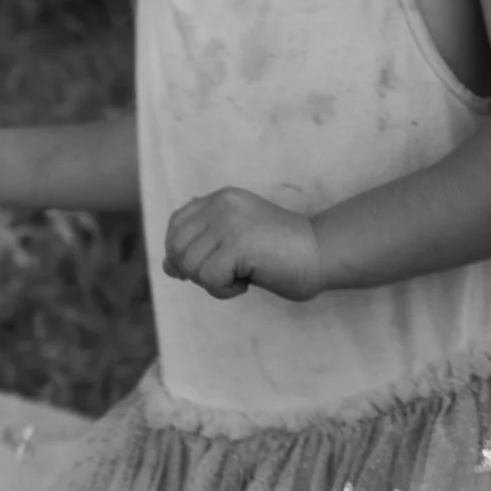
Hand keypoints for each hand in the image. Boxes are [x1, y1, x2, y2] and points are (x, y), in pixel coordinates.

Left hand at [162, 187, 325, 301]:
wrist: (323, 253)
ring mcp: (229, 221)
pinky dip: (224, 290)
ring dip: (211, 282)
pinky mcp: (238, 243)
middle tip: (225, 276)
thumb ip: (202, 246)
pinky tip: (246, 283)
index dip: (180, 252)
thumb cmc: (283, 254)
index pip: (176, 224)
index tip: (202, 270)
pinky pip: (208, 278)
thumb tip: (167, 266)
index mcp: (220, 199)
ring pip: (190, 265)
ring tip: (240, 277)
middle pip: (176, 246)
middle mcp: (221, 204)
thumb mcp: (235, 243)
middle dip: (193, 271)